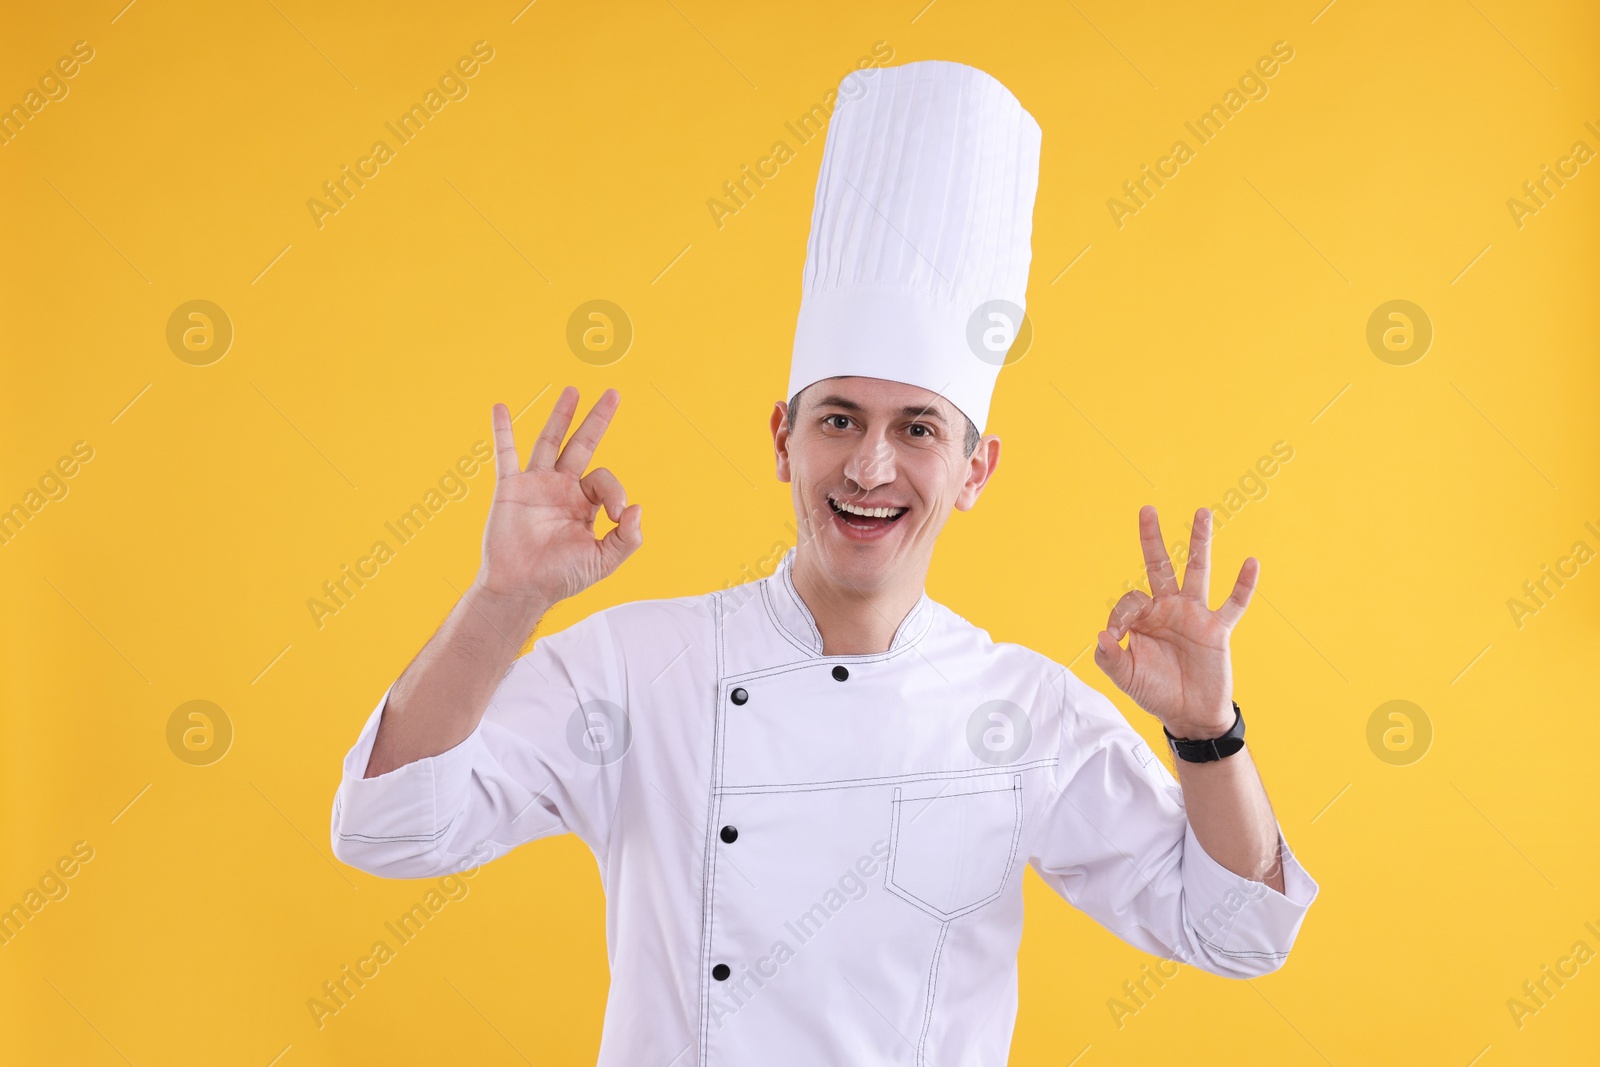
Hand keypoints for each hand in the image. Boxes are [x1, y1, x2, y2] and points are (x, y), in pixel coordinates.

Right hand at [476, 387, 642, 606]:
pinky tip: (500, 408)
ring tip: (573, 390)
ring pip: (550, 442)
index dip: (614, 491)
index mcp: (584, 503)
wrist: (523, 588)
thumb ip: (627, 538)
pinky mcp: (510, 488)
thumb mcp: (603, 561)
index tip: (614, 512)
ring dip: (561, 416)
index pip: (604, 479)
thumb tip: (636, 508)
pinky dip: (502, 432)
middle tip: (614, 394)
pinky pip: (505, 455)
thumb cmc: (561, 577)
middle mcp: (562, 488)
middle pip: (582, 445)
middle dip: (597, 420)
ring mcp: (535, 485)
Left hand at [1092, 505, 1255, 738]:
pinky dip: (1243, 585)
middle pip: (1160, 565)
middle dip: (1152, 538)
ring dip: (1199, 542)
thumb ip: (1111, 658)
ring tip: (1201, 512)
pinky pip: (1234, 603)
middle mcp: (1169, 609)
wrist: (1190, 715)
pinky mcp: (1218, 628)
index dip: (1121, 617)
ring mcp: (1195, 615)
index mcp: (1145, 618)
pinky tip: (1250, 562)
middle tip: (1146, 509)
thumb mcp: (1127, 678)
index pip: (1129, 600)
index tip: (1119, 637)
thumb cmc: (1156, 693)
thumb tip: (1102, 634)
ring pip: (1198, 571)